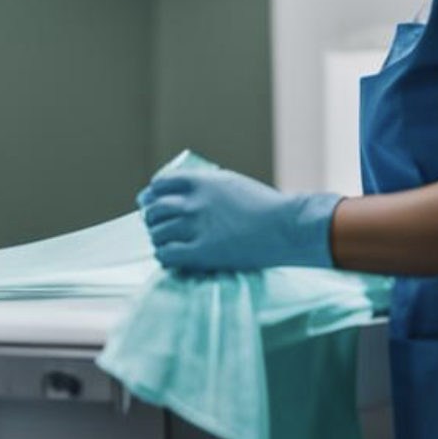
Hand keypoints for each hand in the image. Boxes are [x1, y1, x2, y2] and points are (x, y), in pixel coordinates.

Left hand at [137, 168, 340, 271]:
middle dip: (152, 218)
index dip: (153, 194)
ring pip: (158, 232)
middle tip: (155, 225)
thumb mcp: (232, 183)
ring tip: (164, 242)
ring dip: (158, 237)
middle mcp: (193, 202)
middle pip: (155, 209)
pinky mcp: (201, 252)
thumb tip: (186, 194)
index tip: (152, 201)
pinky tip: (170, 257)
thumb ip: (206, 186)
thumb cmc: (266, 205)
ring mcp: (196, 227)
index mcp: (201, 182)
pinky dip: (164, 255)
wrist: (286, 227)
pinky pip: (167, 254)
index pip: (160, 184)